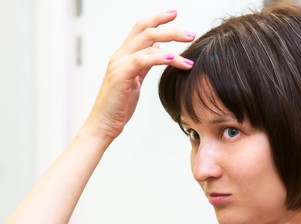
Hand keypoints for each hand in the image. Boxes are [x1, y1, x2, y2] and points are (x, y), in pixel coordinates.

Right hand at [82, 10, 194, 143]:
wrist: (103, 125)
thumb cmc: (119, 106)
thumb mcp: (135, 81)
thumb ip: (144, 65)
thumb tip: (159, 52)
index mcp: (124, 55)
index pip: (141, 29)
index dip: (157, 19)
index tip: (175, 15)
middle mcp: (120, 55)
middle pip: (145, 30)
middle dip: (169, 27)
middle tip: (190, 33)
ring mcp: (119, 64)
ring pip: (147, 41)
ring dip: (171, 39)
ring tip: (189, 45)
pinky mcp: (121, 76)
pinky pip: (142, 60)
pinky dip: (159, 57)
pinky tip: (174, 58)